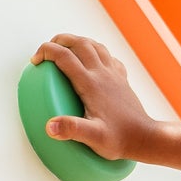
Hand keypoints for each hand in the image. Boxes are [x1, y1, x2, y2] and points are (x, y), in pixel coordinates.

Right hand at [32, 35, 158, 161]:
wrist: (145, 137)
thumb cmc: (119, 139)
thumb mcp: (93, 137)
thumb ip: (71, 129)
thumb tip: (49, 126)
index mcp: (91, 84)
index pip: (64, 57)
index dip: (46, 52)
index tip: (35, 61)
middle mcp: (103, 74)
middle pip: (79, 43)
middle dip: (60, 41)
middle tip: (47, 50)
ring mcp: (114, 74)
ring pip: (94, 45)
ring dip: (77, 42)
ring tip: (66, 49)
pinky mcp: (121, 79)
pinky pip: (107, 56)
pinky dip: (95, 51)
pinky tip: (91, 61)